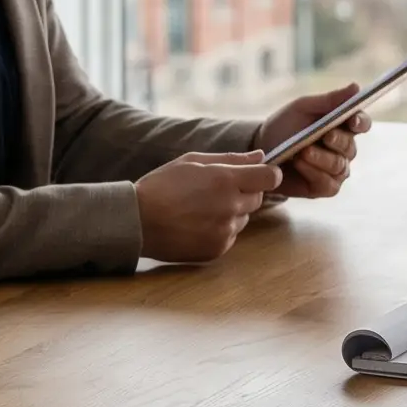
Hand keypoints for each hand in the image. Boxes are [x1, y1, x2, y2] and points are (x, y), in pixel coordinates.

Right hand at [134, 151, 283, 261]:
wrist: (136, 222)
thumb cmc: (162, 185)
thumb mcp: (193, 162)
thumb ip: (231, 158)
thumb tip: (261, 157)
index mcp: (225, 180)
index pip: (270, 177)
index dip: (267, 174)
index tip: (258, 174)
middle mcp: (230, 207)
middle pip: (257, 198)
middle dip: (244, 191)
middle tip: (215, 189)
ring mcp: (225, 231)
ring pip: (244, 218)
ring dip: (232, 211)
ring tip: (201, 207)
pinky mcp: (217, 250)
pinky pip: (231, 236)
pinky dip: (220, 229)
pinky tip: (197, 223)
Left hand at [258, 84, 369, 199]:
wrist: (260, 150)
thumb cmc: (284, 126)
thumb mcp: (302, 108)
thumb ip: (329, 100)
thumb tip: (356, 87)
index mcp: (342, 126)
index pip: (361, 124)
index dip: (360, 122)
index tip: (352, 121)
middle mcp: (343, 149)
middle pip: (351, 147)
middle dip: (338, 141)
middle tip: (324, 136)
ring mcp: (336, 170)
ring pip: (340, 167)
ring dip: (321, 159)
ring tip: (302, 152)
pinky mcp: (325, 188)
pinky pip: (328, 184)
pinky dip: (314, 173)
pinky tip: (300, 164)